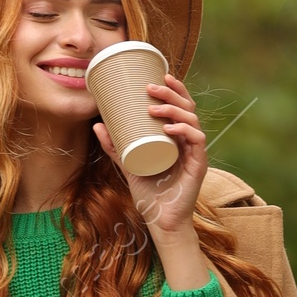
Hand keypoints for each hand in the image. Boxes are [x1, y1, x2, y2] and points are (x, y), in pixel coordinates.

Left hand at [95, 73, 210, 288]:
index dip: (174, 88)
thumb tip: (97, 124)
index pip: (181, 105)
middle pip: (188, 106)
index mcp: (177, 136)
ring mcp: (195, 152)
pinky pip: (197, 140)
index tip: (159, 75)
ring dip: (174, 109)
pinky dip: (184, 130)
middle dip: (171, 92)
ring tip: (154, 108)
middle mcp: (188, 140)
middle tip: (151, 87)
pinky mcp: (199, 164)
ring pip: (192, 119)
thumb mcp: (128, 164)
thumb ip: (115, 146)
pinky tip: (170, 127)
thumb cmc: (149, 192)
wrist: (161, 220)